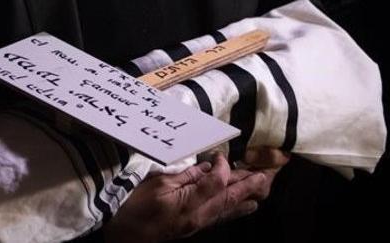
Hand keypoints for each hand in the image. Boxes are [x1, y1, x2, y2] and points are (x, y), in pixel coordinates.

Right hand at [104, 153, 274, 242]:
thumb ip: (183, 176)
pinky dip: (234, 210)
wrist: (125, 236)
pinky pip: (220, 218)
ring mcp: (198, 224)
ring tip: (261, 189)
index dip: (223, 167)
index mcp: (189, 203)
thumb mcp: (156, 184)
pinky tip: (242, 207)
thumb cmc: (133, 207)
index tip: (220, 155)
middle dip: (247, 185)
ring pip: (228, 210)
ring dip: (245, 198)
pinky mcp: (193, 227)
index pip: (217, 182)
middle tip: (263, 174)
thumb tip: (204, 168)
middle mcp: (199, 216)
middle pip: (229, 198)